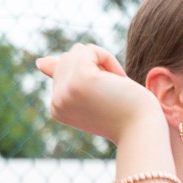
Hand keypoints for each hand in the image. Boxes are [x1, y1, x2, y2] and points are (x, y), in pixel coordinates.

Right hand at [36, 44, 161, 144]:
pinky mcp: (80, 78)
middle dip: (95, 68)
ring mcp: (65, 90)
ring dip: (102, 63)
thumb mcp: (92, 94)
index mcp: (57, 108)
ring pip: (78, 51)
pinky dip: (109, 60)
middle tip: (113, 94)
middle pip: (69, 57)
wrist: (143, 132)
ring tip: (114, 89)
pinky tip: (119, 81)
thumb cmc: (125, 116)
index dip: (90, 77)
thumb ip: (66, 77)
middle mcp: (56, 101)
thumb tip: (38, 62)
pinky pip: (91, 49)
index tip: (105, 100)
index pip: (64, 70)